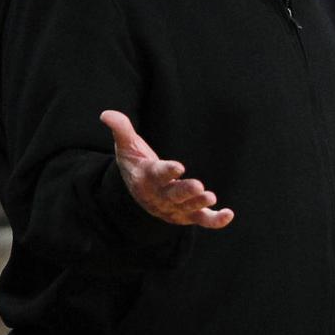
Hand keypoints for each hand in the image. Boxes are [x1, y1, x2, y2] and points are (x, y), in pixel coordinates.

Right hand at [100, 109, 233, 228]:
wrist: (137, 193)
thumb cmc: (135, 164)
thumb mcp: (126, 146)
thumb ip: (121, 129)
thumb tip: (106, 114)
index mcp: (147, 178)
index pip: (157, 175)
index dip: (167, 171)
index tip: (179, 166)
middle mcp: (160, 196)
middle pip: (173, 196)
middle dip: (185, 191)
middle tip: (199, 186)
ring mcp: (174, 208)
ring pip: (187, 209)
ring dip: (199, 204)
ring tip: (211, 197)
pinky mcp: (187, 214)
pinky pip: (201, 220)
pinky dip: (214, 220)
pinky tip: (228, 214)